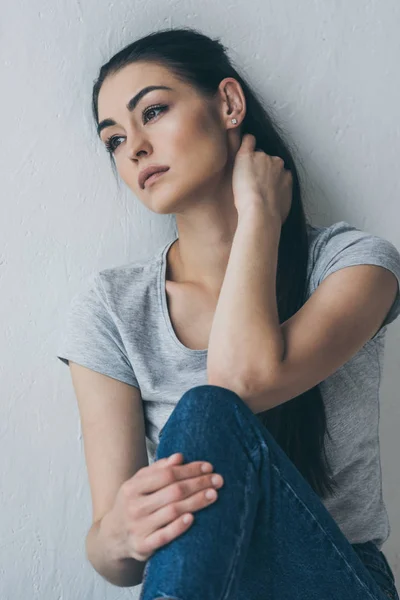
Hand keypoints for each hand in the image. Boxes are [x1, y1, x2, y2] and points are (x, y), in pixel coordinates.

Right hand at [107, 453, 223, 561]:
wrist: (112, 537)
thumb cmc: (132, 504)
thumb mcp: (138, 484)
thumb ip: (158, 469)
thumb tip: (179, 457)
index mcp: (132, 488)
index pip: (166, 474)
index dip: (189, 469)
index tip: (208, 466)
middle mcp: (134, 507)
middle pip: (173, 492)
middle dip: (198, 484)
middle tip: (218, 480)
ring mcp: (137, 527)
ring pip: (172, 511)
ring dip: (196, 502)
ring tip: (214, 495)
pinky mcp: (142, 547)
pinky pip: (164, 536)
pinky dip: (178, 527)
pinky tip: (192, 518)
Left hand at [231, 133, 292, 224]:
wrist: (261, 213)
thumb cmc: (271, 216)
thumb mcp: (284, 207)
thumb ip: (282, 197)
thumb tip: (278, 201)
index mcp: (287, 176)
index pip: (276, 170)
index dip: (267, 177)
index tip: (261, 186)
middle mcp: (278, 163)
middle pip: (267, 160)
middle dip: (260, 169)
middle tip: (251, 183)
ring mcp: (263, 157)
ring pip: (256, 154)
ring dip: (250, 163)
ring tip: (242, 178)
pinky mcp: (247, 156)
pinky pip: (248, 141)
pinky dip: (245, 143)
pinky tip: (242, 148)